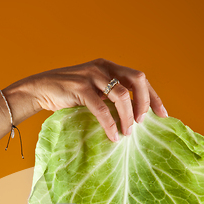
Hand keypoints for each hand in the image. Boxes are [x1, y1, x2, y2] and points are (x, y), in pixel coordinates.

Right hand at [26, 58, 167, 142]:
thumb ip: (110, 98)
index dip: (153, 97)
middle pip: (137, 79)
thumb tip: (132, 119)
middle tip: (143, 122)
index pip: (140, 79)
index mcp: (110, 67)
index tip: (163, 115)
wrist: (40, 89)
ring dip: (128, 116)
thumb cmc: (69, 95)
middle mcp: (104, 67)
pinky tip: (112, 136)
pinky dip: (109, 124)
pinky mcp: (79, 87)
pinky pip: (101, 108)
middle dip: (145, 102)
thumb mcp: (94, 93)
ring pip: (121, 95)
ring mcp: (92, 75)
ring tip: (128, 133)